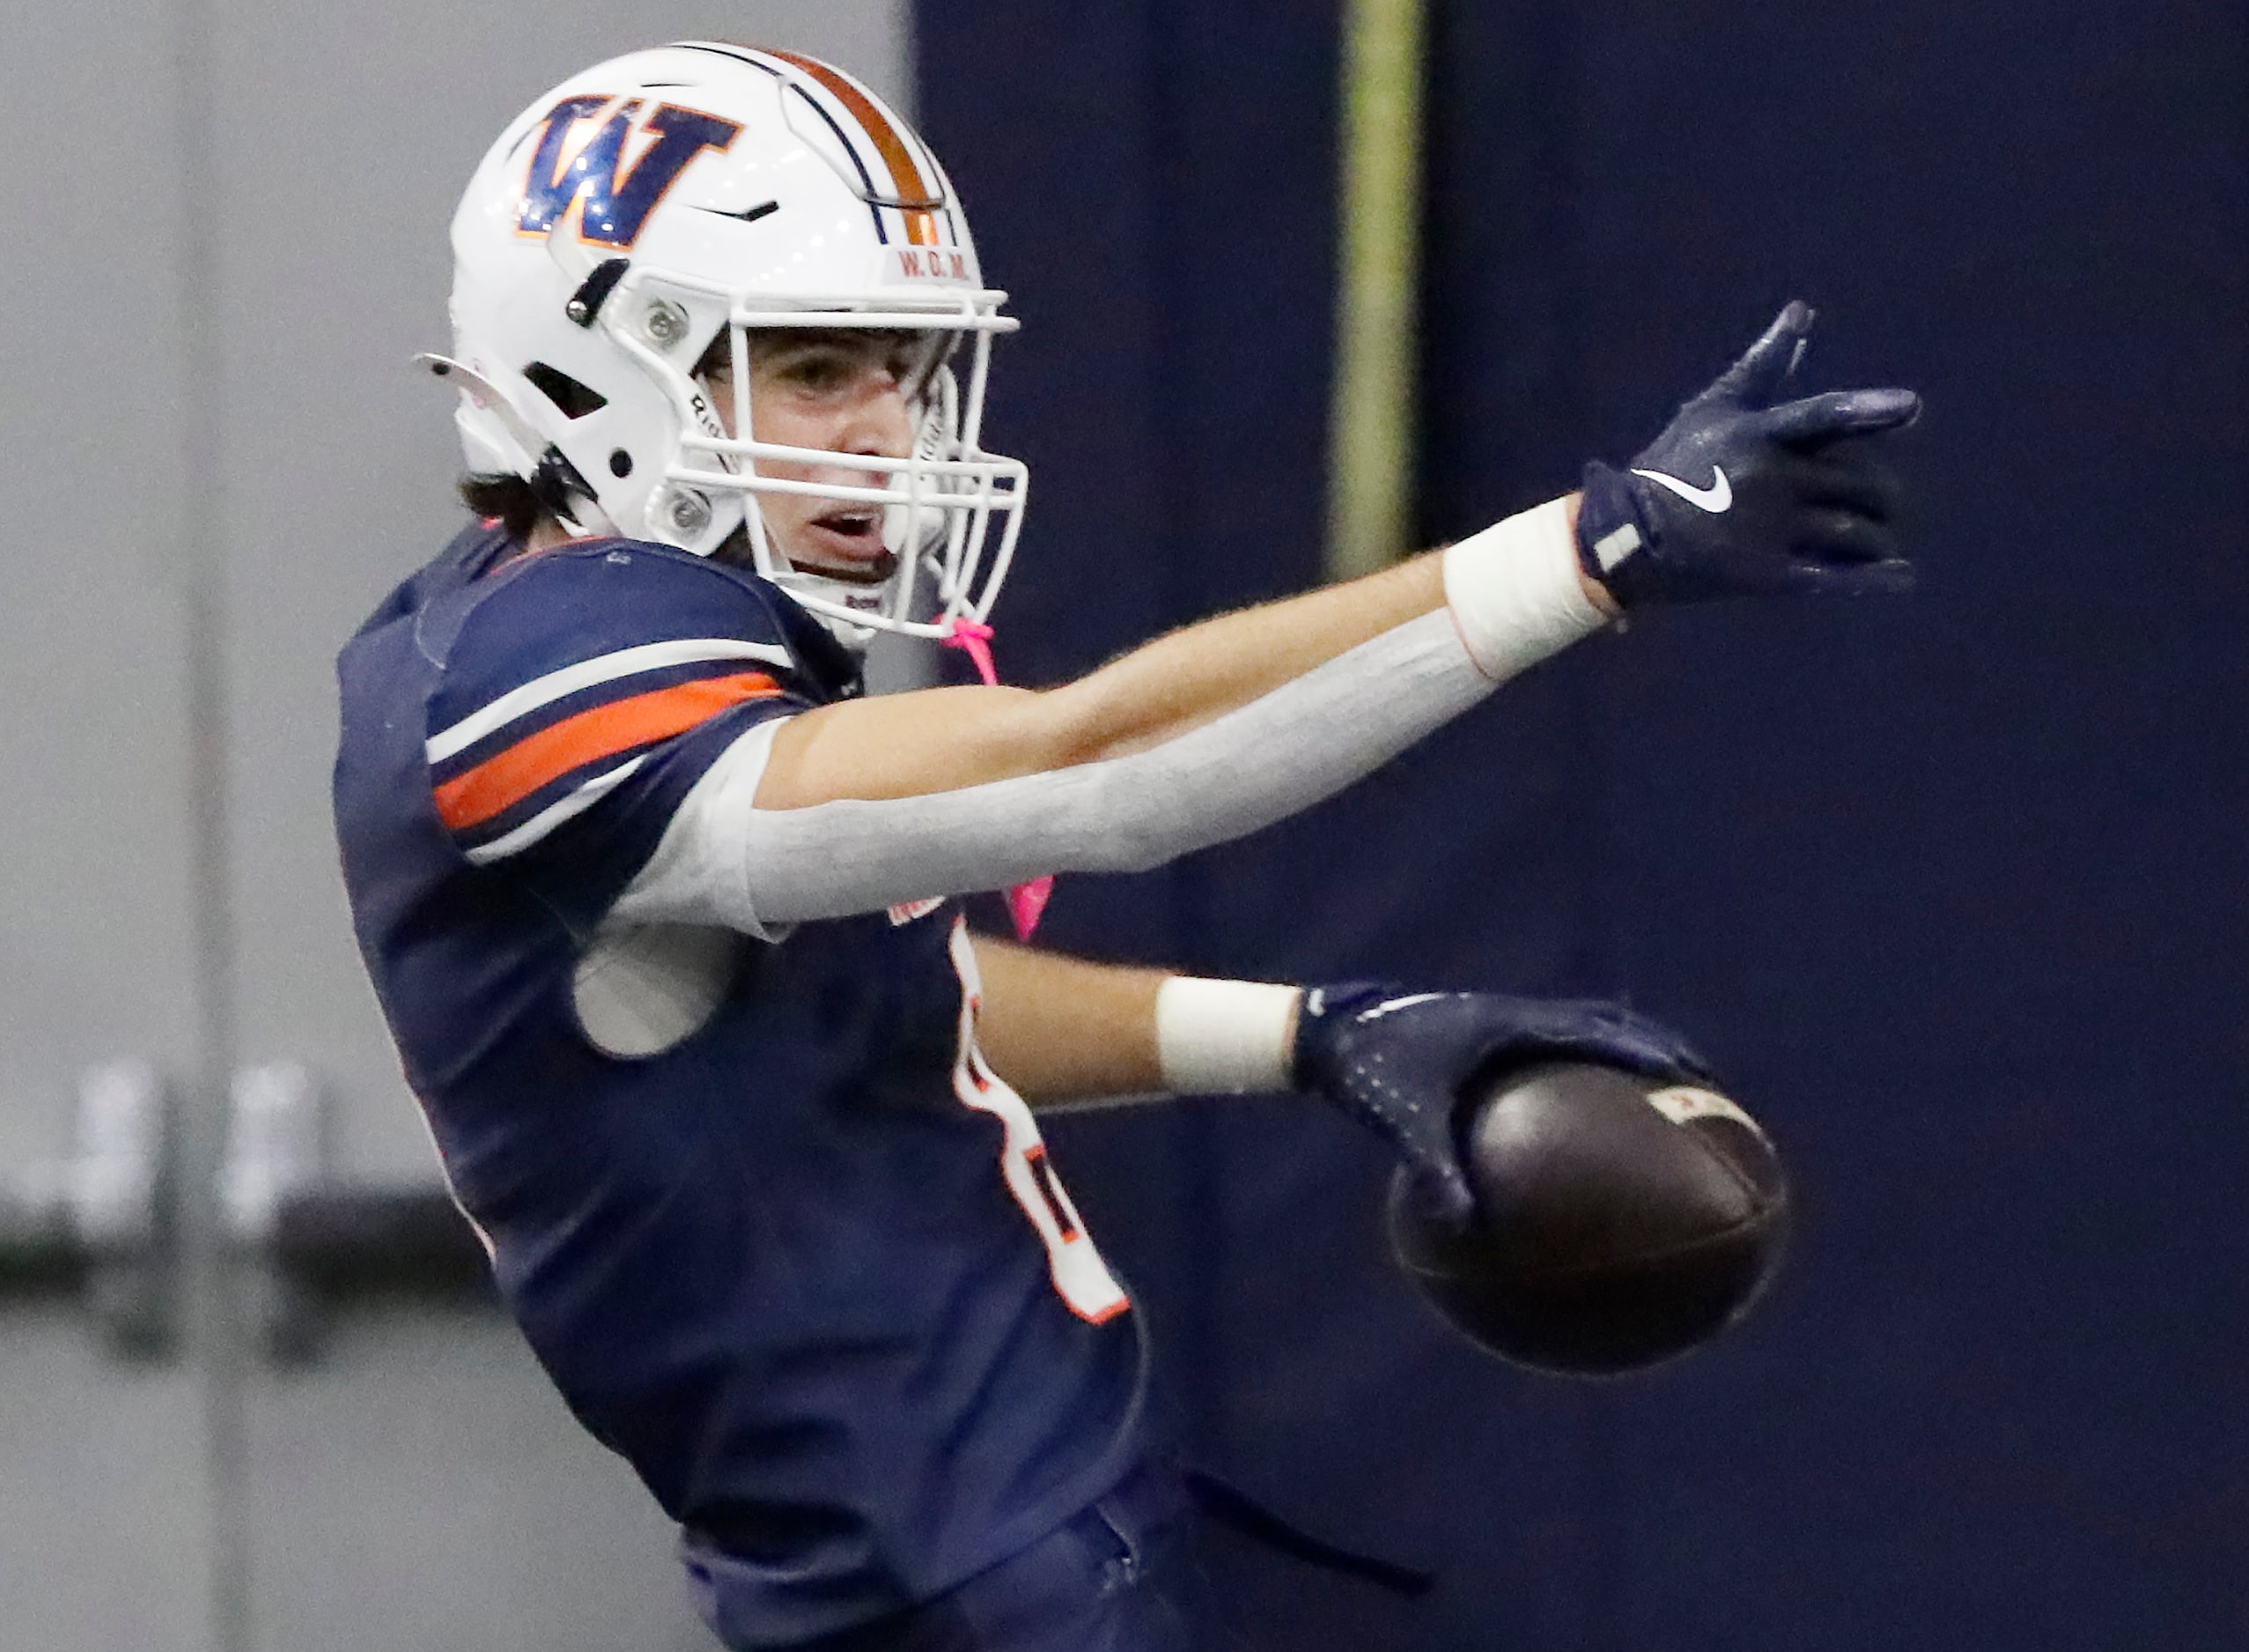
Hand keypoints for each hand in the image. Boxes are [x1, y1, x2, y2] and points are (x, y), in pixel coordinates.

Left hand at [1292, 983, 1710, 1225]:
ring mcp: (1503, 1026)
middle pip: (1607, 1029)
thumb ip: (1435, 1170)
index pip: (1601, 1031)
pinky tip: (1574, 1139)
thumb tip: (1467, 1231)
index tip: (1700, 1082)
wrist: (1325, 1033)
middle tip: (1704, 1095)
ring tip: (1660, 1110)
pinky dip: (1571, 1090)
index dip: (1654, 1052)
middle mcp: (1516, 1018)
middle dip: (1658, 1056)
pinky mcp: (1484, 1043)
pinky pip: (1543, 1064)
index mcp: (1512, 1024)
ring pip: (1580, 1039)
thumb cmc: (1366, 1071)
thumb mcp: (1403, 1122)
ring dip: (1620, 1064)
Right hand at [1577, 301, 1919, 606]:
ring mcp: (1769, 531)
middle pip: (1858, 483)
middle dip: (1881, 493)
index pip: (1821, 418)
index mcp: (1758, 435)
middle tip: (1884, 502)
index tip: (1911, 406)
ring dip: (1880, 536)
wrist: (1627, 538)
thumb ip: (1764, 364)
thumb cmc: (1675, 466)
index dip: (1866, 411)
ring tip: (1883, 539)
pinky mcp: (1767, 576)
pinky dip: (1875, 579)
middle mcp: (1768, 481)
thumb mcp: (1714, 409)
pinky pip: (1835, 577)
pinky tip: (1903, 577)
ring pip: (1854, 532)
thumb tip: (1803, 310)